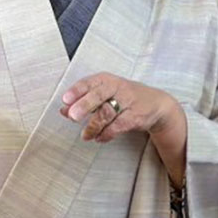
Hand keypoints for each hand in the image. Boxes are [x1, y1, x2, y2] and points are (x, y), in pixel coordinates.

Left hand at [60, 73, 188, 183]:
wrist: (155, 103)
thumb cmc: (124, 97)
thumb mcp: (104, 95)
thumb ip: (83, 101)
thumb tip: (63, 110)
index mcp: (106, 80)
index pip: (89, 82)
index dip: (76, 91)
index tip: (65, 100)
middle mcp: (117, 87)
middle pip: (98, 95)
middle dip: (84, 106)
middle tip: (72, 117)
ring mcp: (127, 101)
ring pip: (107, 113)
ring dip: (93, 126)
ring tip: (85, 135)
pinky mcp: (135, 116)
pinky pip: (118, 126)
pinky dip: (106, 134)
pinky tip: (99, 138)